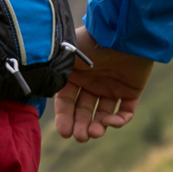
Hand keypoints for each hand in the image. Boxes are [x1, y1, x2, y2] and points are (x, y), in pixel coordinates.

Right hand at [55, 25, 153, 142]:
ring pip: (103, 114)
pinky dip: (119, 120)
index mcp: (75, 75)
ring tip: (94, 133)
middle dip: (80, 125)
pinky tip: (111, 122)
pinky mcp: (132, 90)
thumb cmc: (91, 43)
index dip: (64, 118)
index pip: (66, 102)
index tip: (64, 133)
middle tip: (79, 137)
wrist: (122, 34)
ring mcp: (112, 87)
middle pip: (83, 111)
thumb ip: (53, 74)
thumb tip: (41, 90)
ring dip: (98, 126)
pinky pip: (126, 111)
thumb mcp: (65, 57)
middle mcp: (92, 82)